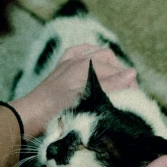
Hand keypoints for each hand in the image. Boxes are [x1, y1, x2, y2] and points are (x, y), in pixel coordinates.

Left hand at [8, 44, 136, 137]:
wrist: (31, 115)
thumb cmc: (57, 112)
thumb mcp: (87, 101)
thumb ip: (110, 85)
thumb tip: (132, 72)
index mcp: (85, 66)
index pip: (117, 70)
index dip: (129, 83)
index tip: (135, 97)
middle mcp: (77, 59)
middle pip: (109, 60)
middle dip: (121, 74)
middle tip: (128, 91)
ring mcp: (69, 60)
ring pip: (97, 53)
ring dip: (109, 64)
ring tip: (116, 81)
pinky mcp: (61, 65)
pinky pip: (80, 52)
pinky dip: (91, 54)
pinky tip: (96, 63)